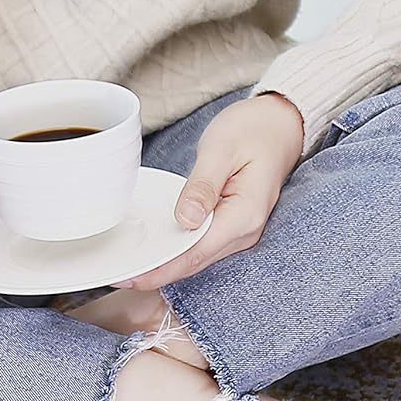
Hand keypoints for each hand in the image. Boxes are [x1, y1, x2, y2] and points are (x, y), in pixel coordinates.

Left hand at [116, 92, 303, 290]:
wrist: (281, 124)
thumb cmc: (253, 130)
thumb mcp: (221, 149)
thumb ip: (202, 185)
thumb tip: (186, 220)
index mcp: (244, 215)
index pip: (195, 253)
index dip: (161, 269)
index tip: (130, 275)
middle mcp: (246, 231)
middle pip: (195, 262)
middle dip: (157, 272)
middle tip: (119, 276)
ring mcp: (241, 231)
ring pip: (197, 257)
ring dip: (166, 264)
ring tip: (131, 266)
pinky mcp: (233, 225)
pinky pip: (202, 245)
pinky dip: (178, 249)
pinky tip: (156, 248)